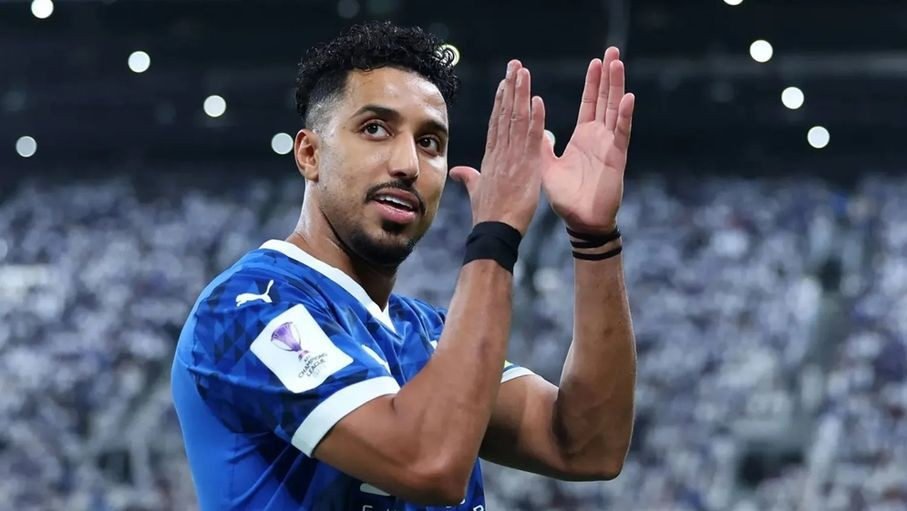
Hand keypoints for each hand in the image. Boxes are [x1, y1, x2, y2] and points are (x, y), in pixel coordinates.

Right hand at [450, 60, 545, 235]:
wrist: (494, 230)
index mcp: (490, 157)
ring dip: (521, 94)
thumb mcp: (476, 191)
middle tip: (515, 65)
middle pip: (505, 114)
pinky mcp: (526, 166)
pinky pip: (531, 138)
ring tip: (523, 72)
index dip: (500, 102)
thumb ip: (469, 177)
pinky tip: (537, 100)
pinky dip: (535, 119)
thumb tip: (458, 171)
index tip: (504, 83)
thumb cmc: (486, 215)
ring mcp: (512, 158)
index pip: (496, 123)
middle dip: (510, 88)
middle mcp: (499, 153)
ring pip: (517, 120)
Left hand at [540, 47, 634, 233]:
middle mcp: (599, 137)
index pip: (590, 103)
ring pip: (614, 110)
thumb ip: (542, 147)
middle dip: (608, 76)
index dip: (593, 83)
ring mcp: (610, 145)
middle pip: (605, 99)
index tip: (595, 62)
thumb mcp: (547, 167)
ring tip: (617, 64)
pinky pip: (621, 133)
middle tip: (612, 52)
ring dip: (617, 87)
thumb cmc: (566, 198)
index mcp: (583, 137)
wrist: (580, 221)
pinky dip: (624, 116)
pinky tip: (627, 98)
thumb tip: (535, 129)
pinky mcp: (616, 157)